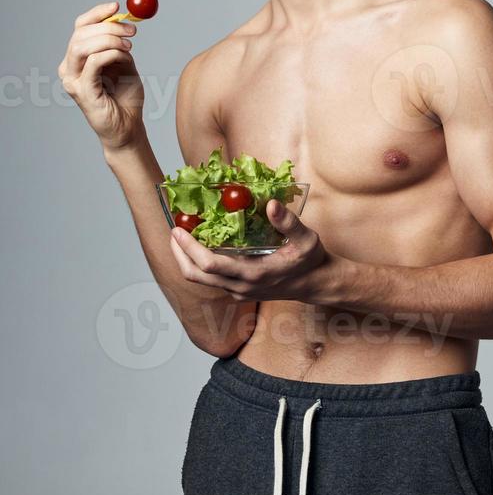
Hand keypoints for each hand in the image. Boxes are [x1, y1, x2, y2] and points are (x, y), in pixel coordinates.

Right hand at [58, 1, 144, 150]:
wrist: (128, 127)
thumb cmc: (125, 98)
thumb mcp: (125, 63)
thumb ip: (119, 44)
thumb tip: (123, 19)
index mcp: (77, 59)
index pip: (80, 27)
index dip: (97, 13)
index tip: (117, 6)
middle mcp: (69, 68)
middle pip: (80, 34)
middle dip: (108, 26)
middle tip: (131, 30)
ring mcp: (72, 80)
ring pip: (82, 46)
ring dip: (109, 39)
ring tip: (129, 46)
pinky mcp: (82, 92)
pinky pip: (93, 63)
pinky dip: (110, 54)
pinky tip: (124, 58)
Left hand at [169, 198, 334, 302]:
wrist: (317, 284)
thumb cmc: (311, 260)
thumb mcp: (306, 238)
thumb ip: (288, 222)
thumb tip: (270, 204)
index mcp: (253, 274)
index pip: (210, 265)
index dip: (189, 248)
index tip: (178, 230)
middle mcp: (241, 287)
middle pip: (196, 276)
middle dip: (179, 254)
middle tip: (173, 231)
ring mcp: (239, 291)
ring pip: (202, 279)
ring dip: (188, 259)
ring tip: (183, 235)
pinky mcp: (240, 290)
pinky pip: (212, 278)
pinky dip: (200, 263)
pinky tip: (202, 245)